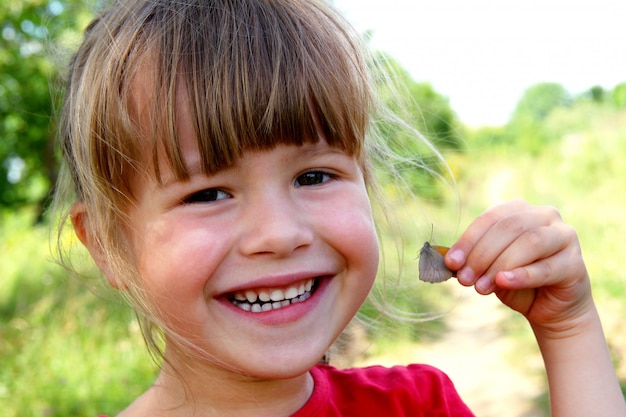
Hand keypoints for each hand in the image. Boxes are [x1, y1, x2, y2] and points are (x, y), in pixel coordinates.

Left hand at [445, 199, 593, 334]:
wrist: (550, 308)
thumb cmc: (516, 281)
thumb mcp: (490, 267)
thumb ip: (473, 258)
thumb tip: (448, 259)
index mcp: (519, 210)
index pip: (490, 219)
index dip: (468, 240)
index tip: (451, 263)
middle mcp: (544, 215)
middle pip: (508, 228)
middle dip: (482, 254)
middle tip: (465, 279)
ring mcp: (564, 236)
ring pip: (529, 243)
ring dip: (500, 265)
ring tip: (481, 287)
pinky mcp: (575, 262)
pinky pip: (546, 267)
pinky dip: (522, 275)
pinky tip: (504, 282)